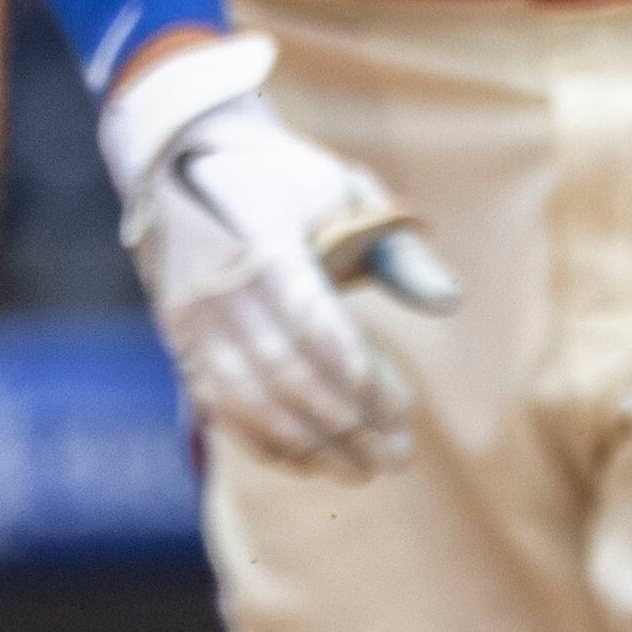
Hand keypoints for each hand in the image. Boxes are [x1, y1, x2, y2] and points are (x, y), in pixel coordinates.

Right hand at [103, 33, 459, 483]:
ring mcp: (193, 319)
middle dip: (348, 424)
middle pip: (286, 371)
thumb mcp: (343, 189)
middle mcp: (219, 284)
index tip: (402, 411)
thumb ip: (398, 246)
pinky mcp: (181, 344)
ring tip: (365, 470)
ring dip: (312, 446)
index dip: (356, 371)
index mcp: (262, 237)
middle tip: (399, 456)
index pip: (309, 317)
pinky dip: (269, 443)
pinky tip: (315, 462)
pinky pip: (221, 409)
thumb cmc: (284, 181)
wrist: (181, 161)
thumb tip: (450, 302)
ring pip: (251, 401)